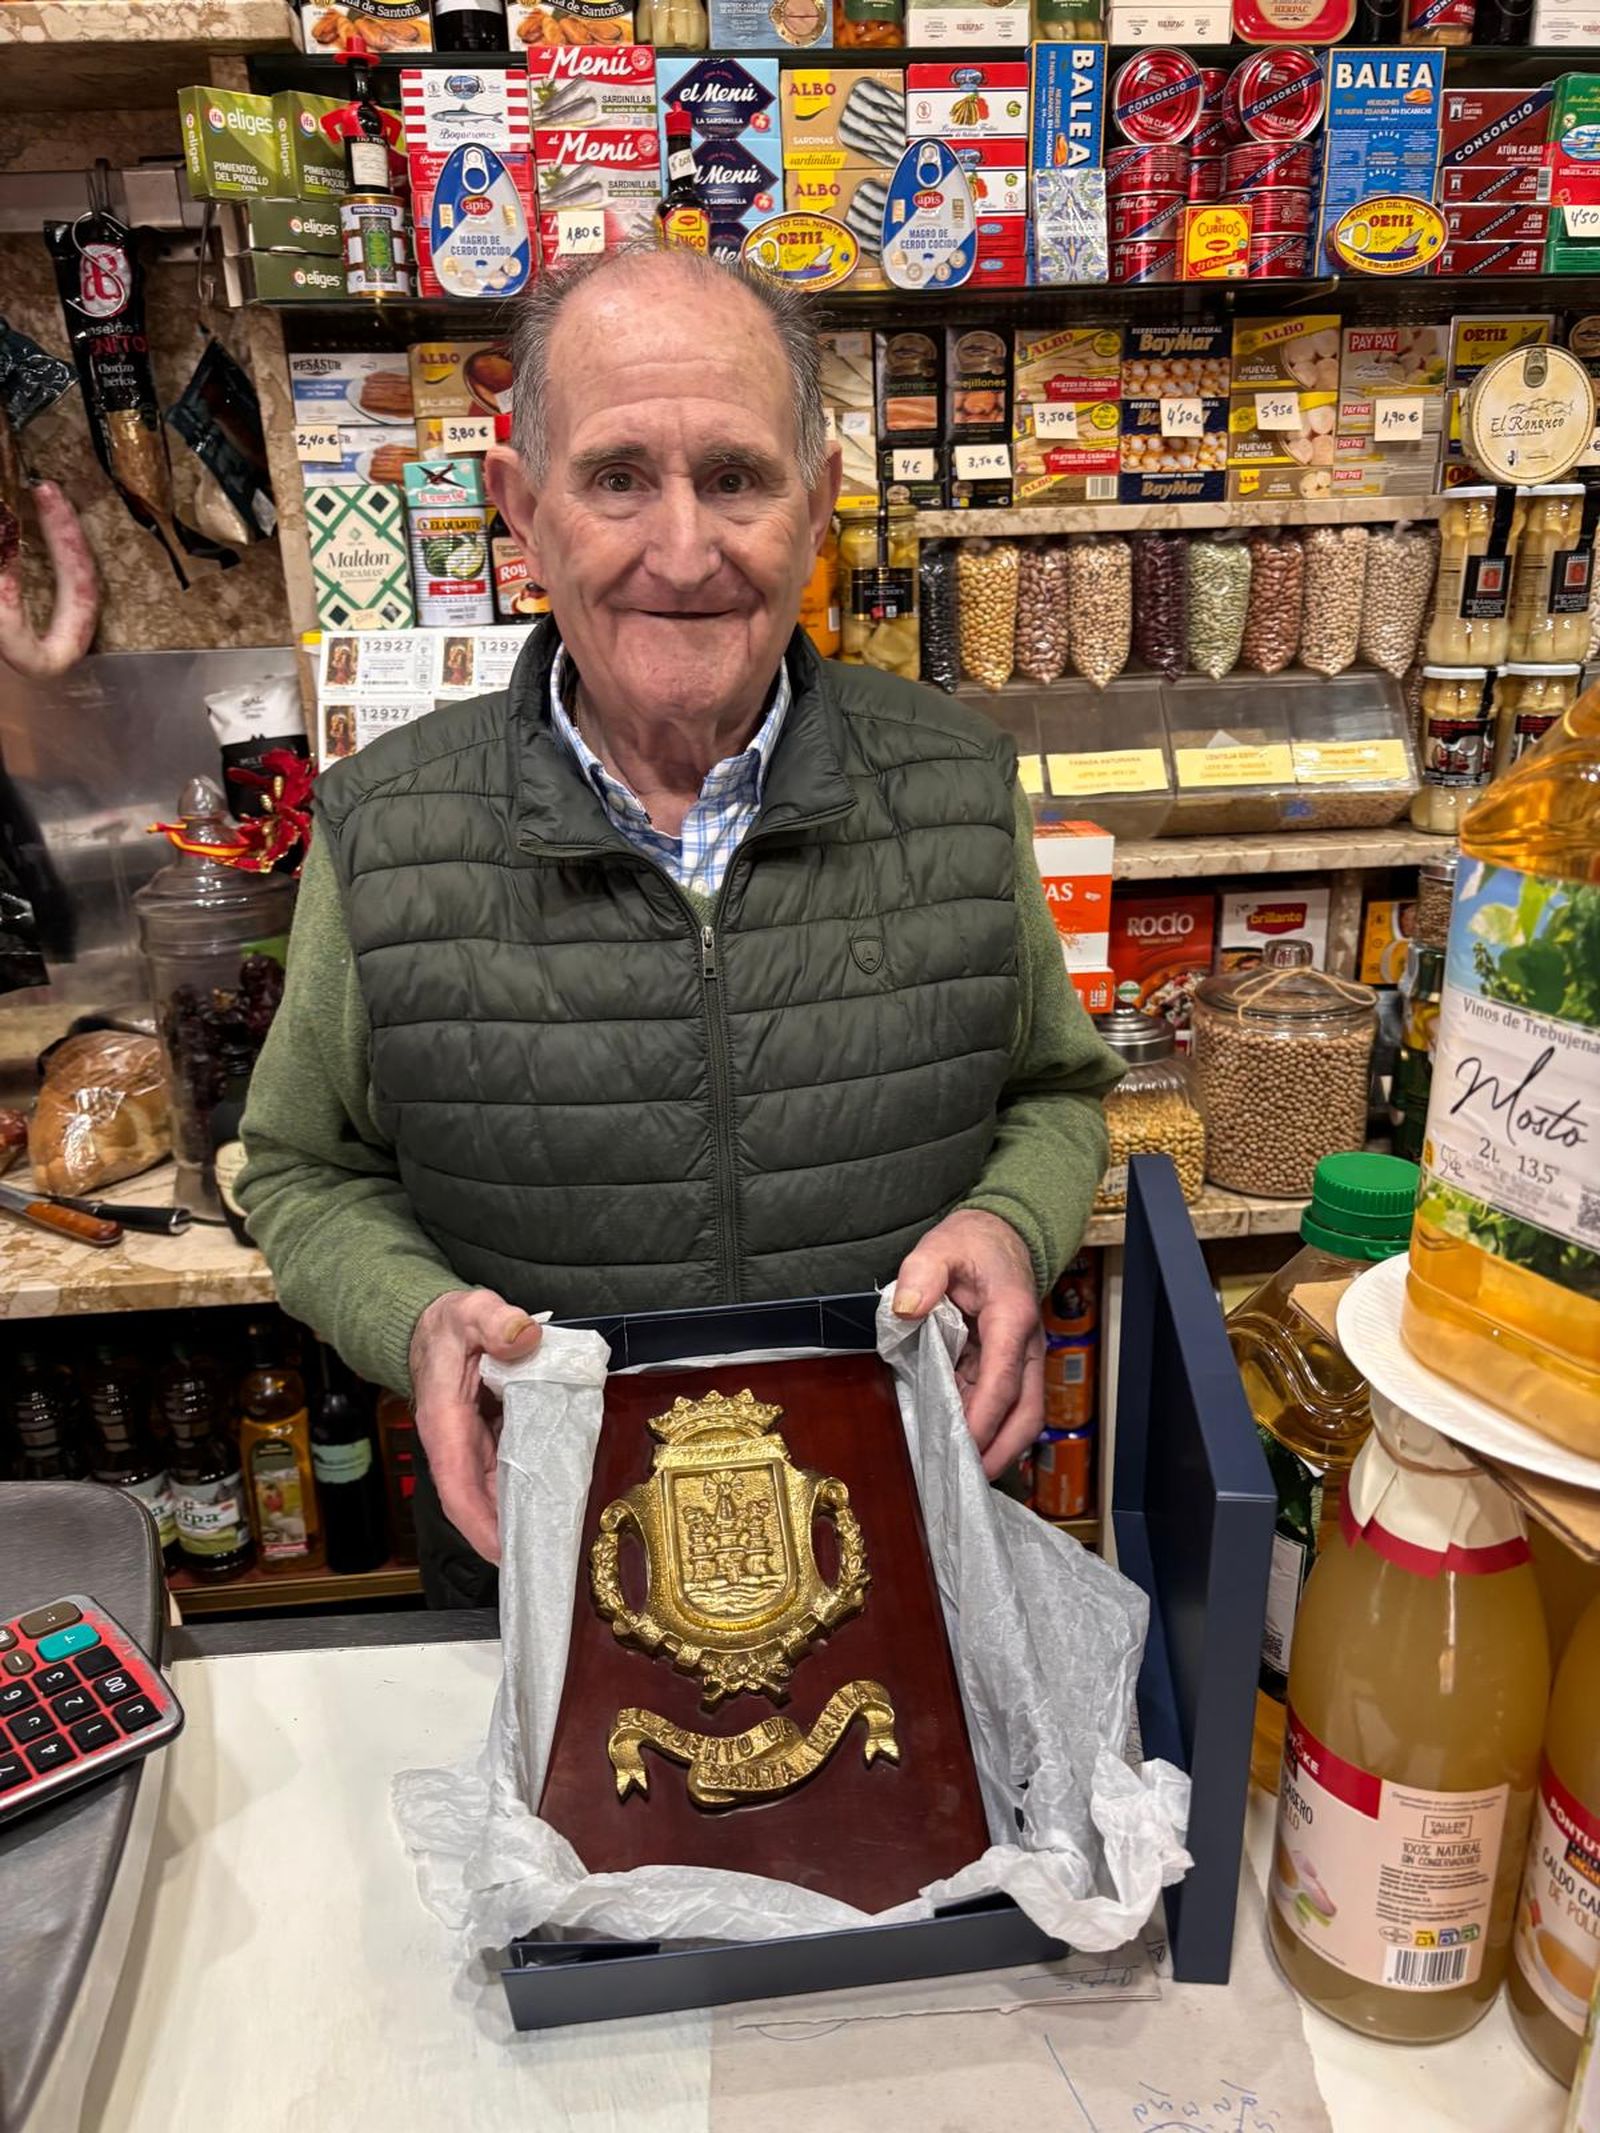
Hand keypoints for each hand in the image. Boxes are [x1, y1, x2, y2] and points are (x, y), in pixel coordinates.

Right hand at [408, 1290, 543, 1562]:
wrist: (434, 1327)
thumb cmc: (449, 1325)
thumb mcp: (470, 1311)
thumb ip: (495, 1321)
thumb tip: (523, 1337)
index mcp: (445, 1424)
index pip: (457, 1488)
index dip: (479, 1525)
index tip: (505, 1553)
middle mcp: (457, 1446)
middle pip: (480, 1504)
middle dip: (509, 1535)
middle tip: (550, 1560)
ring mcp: (474, 1448)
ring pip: (497, 1493)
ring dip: (523, 1518)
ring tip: (561, 1542)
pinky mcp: (491, 1443)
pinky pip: (511, 1473)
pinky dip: (532, 1489)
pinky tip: (561, 1500)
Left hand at [892, 1210, 1043, 1478]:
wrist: (1001, 1234)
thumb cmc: (972, 1243)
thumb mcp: (941, 1246)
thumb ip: (922, 1274)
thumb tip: (907, 1311)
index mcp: (1011, 1318)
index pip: (1003, 1381)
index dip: (984, 1420)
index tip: (962, 1449)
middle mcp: (1024, 1346)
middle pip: (1026, 1413)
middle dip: (1001, 1453)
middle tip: (966, 1484)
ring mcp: (1018, 1359)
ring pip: (1019, 1416)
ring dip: (994, 1447)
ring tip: (958, 1477)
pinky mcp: (1005, 1366)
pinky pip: (1000, 1405)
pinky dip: (983, 1429)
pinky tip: (956, 1446)